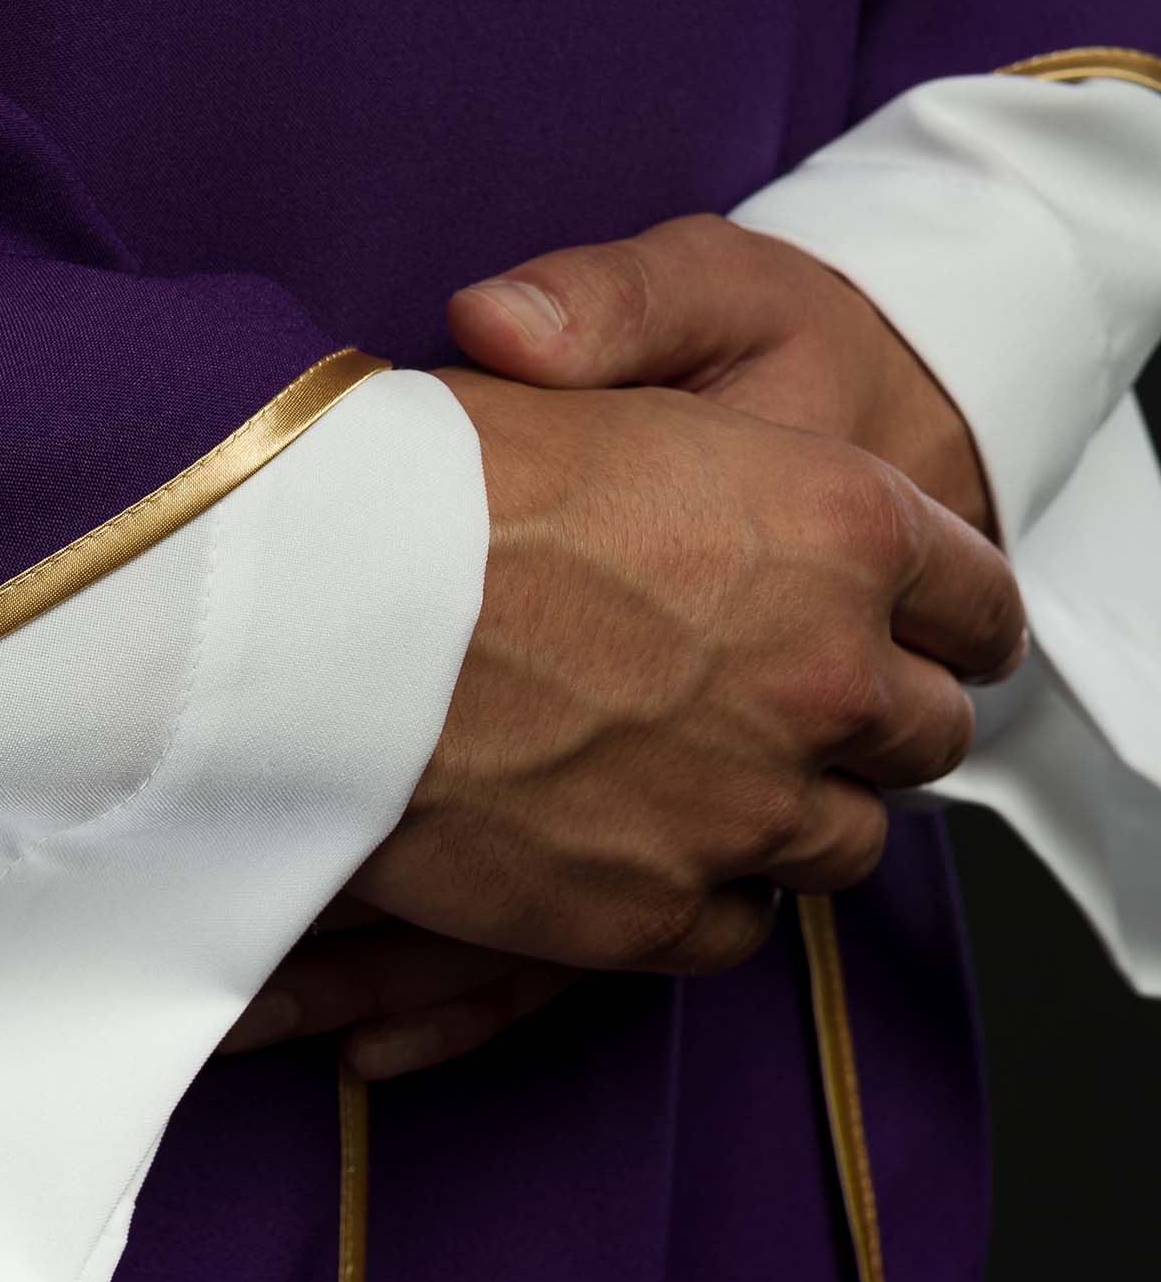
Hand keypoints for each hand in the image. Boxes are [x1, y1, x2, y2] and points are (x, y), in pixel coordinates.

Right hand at [220, 221, 1017, 1082]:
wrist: (308, 612)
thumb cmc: (428, 464)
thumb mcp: (588, 353)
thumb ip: (682, 394)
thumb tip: (692, 403)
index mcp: (839, 524)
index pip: (974, 594)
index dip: (952, 612)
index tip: (933, 628)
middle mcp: (825, 675)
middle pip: (924, 732)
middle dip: (877, 719)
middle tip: (806, 700)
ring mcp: (747, 807)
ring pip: (842, 844)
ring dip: (796, 812)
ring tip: (717, 774)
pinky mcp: (654, 911)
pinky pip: (737, 928)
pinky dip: (704, 891)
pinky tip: (646, 840)